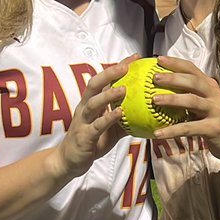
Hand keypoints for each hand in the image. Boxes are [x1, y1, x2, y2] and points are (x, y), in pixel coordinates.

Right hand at [56, 60, 131, 177]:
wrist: (69, 161)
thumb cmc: (92, 141)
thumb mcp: (111, 128)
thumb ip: (126, 118)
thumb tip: (149, 112)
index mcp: (90, 103)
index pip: (103, 80)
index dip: (117, 67)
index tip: (134, 58)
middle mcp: (85, 108)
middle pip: (94, 85)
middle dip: (110, 74)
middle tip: (126, 66)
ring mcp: (83, 121)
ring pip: (93, 103)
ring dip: (108, 95)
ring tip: (124, 89)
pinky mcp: (84, 136)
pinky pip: (96, 125)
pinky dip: (107, 118)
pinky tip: (119, 114)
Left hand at [151, 56, 219, 164]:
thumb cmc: (214, 120)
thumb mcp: (205, 104)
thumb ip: (189, 95)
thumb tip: (161, 89)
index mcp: (211, 86)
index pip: (193, 69)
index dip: (176, 63)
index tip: (158, 59)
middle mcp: (215, 95)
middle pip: (193, 81)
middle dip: (173, 77)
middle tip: (154, 77)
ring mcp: (216, 110)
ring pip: (192, 101)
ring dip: (172, 99)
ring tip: (154, 100)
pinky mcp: (213, 128)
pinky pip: (189, 128)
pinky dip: (172, 131)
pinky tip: (158, 133)